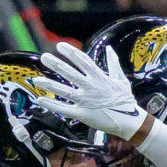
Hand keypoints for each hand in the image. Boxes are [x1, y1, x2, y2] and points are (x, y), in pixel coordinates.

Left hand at [31, 43, 148, 140]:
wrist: (129, 120)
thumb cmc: (125, 99)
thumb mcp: (121, 79)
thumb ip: (114, 63)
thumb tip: (110, 48)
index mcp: (99, 77)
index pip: (83, 61)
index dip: (71, 53)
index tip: (60, 45)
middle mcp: (91, 87)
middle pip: (70, 73)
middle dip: (56, 64)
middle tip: (43, 57)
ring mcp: (85, 101)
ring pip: (64, 91)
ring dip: (50, 84)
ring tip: (36, 79)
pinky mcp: (82, 114)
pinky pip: (64, 109)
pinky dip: (52, 104)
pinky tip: (40, 99)